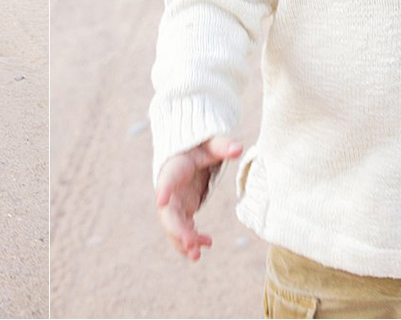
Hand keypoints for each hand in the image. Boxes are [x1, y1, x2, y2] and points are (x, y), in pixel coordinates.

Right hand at [154, 135, 241, 260]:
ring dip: (183, 241)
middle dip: (176, 229)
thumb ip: (223, 146)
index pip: (168, 178)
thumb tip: (239, 149)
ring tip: (196, 256)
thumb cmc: (199, 146)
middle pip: (167, 212)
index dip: (164, 189)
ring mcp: (174, 202)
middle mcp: (170, 188)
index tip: (161, 201)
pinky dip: (191, 239)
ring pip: (173, 226)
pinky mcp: (181, 210)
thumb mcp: (211, 144)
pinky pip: (182, 229)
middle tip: (190, 243)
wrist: (186, 152)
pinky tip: (207, 244)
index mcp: (175, 167)